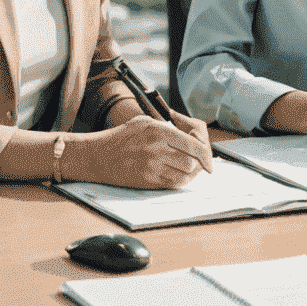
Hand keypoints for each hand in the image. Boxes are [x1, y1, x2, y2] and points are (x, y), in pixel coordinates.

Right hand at [74, 115, 210, 189]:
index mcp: (158, 130)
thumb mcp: (144, 122)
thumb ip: (167, 127)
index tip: (209, 160)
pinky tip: (178, 176)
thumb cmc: (120, 138)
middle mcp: (156, 148)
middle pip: (191, 161)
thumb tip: (191, 137)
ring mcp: (151, 166)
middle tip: (201, 165)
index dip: (205, 153)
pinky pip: (172, 184)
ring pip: (184, 174)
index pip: (193, 144)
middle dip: (199, 164)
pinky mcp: (146, 180)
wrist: (97, 156)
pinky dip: (179, 181)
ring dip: (190, 174)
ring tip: (189, 171)